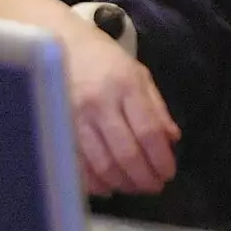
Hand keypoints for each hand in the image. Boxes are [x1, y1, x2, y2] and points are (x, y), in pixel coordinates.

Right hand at [63, 28, 180, 195]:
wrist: (59, 43)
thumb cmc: (105, 59)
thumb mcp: (138, 75)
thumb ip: (156, 108)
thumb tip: (172, 139)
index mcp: (126, 86)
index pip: (148, 132)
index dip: (161, 158)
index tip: (169, 173)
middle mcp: (100, 103)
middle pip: (126, 153)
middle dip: (144, 177)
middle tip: (154, 186)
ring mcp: (75, 118)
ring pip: (102, 164)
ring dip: (123, 183)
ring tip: (135, 187)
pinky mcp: (58, 128)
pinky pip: (77, 165)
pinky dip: (95, 183)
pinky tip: (108, 187)